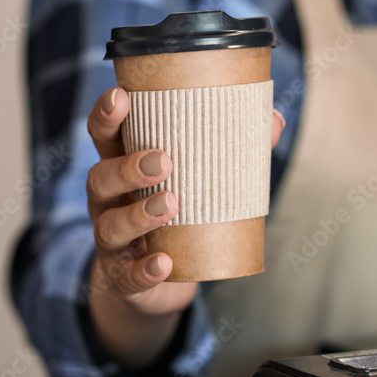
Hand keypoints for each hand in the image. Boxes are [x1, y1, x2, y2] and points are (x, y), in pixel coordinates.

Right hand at [84, 86, 285, 365]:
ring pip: (109, 226)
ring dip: (138, 214)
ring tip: (171, 204)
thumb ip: (236, 148)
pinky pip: (127, 275)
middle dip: (128, 167)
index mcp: (123, 165)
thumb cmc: (180, 212)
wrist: (155, 279)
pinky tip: (163, 263)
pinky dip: (144, 269)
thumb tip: (275, 120)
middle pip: (100, 177)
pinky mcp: (122, 276)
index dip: (107, 115)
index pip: (104, 135)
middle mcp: (109, 200)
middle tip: (164, 160)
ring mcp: (111, 240)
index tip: (121, 96)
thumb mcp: (198, 179)